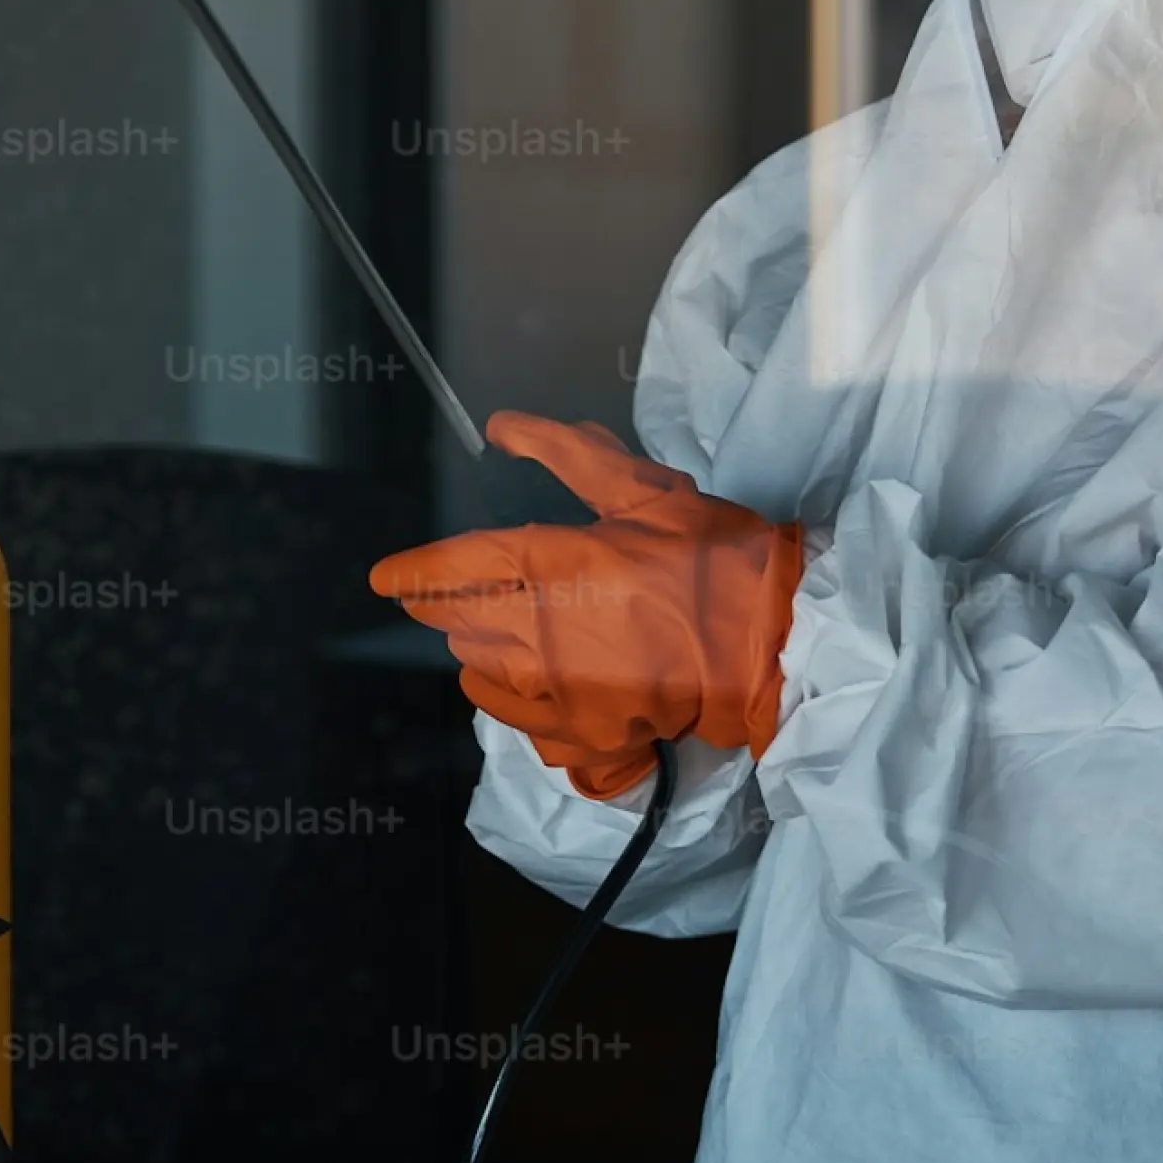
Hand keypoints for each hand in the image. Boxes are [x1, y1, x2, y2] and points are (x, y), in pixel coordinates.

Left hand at [369, 410, 807, 800]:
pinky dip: (507, 695)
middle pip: (460, 620)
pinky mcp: (581, 736)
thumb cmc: (717, 562)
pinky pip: (513, 717)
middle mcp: (543, 634)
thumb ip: (570, 456)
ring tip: (503, 629)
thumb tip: (503, 426)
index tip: (384, 577)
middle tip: (458, 594)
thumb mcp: (647, 493)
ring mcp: (559, 693)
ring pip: (480, 668)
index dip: (412, 572)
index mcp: (555, 565)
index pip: (455, 568)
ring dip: (479, 645)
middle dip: (448, 604)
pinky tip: (526, 679)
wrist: (779, 647)